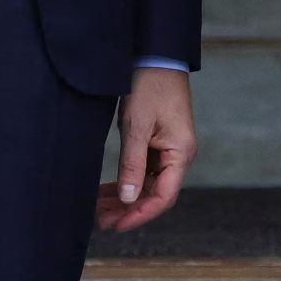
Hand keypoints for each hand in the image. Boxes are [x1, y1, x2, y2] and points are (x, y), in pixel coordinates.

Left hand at [97, 66, 196, 232]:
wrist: (155, 54)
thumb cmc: (150, 86)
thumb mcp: (137, 127)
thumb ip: (133, 165)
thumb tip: (129, 200)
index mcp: (181, 153)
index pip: (163, 197)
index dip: (140, 215)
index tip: (116, 225)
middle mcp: (179, 155)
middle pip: (155, 194)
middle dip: (128, 209)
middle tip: (101, 221)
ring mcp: (170, 149)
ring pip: (148, 184)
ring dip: (125, 197)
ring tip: (99, 209)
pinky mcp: (159, 142)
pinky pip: (144, 170)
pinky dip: (127, 181)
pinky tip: (108, 190)